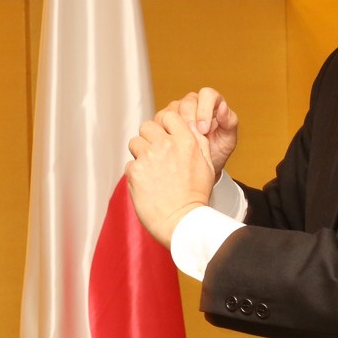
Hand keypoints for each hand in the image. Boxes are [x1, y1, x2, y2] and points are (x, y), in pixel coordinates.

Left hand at [125, 108, 215, 247]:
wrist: (182, 221)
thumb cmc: (196, 195)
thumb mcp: (207, 164)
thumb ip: (198, 142)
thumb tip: (192, 125)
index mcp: (186, 141)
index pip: (169, 115)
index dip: (165, 126)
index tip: (166, 138)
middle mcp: (166, 145)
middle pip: (147, 126)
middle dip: (149, 139)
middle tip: (155, 156)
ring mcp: (149, 157)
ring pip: (135, 142)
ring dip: (140, 154)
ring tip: (150, 171)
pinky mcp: (135, 171)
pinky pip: (130, 164)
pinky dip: (136, 174)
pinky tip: (147, 186)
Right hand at [172, 87, 237, 176]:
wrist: (201, 166)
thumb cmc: (217, 151)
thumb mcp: (228, 139)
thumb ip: (229, 121)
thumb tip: (223, 106)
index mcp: (211, 102)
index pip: (207, 94)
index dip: (205, 110)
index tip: (204, 129)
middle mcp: (194, 103)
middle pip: (188, 102)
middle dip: (190, 120)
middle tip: (193, 137)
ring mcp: (177, 110)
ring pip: (173, 110)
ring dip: (177, 127)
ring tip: (184, 142)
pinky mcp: (164, 119)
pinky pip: (160, 120)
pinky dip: (166, 131)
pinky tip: (173, 142)